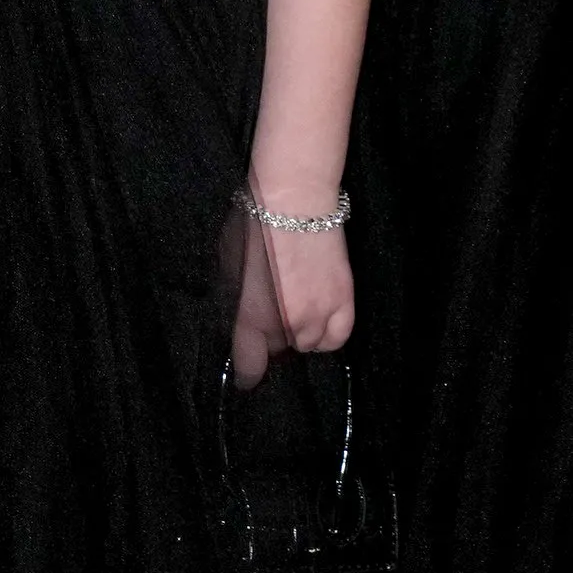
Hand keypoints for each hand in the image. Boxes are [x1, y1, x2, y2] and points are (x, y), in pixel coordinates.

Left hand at [229, 206, 356, 383]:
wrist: (294, 198)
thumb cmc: (253, 225)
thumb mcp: (228, 268)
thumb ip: (235, 306)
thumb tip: (242, 326)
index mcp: (251, 318)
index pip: (250, 366)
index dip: (248, 373)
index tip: (248, 374)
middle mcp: (286, 324)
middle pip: (280, 350)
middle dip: (274, 337)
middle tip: (272, 312)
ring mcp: (318, 314)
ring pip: (309, 344)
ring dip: (301, 333)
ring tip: (296, 309)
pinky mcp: (344, 300)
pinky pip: (338, 336)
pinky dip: (328, 333)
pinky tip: (320, 320)